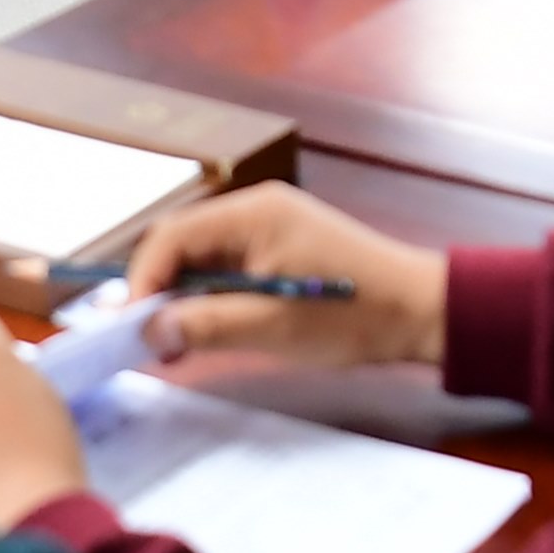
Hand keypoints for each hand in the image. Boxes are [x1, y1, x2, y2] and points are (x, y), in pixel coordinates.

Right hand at [125, 186, 444, 370]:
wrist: (421, 312)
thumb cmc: (352, 315)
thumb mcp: (272, 327)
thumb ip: (205, 326)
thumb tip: (149, 330)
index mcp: (252, 213)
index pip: (171, 237)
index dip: (143, 281)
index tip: (132, 327)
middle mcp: (256, 209)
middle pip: (183, 245)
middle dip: (161, 292)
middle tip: (150, 342)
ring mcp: (271, 226)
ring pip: (204, 260)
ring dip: (186, 300)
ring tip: (177, 344)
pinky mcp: (283, 248)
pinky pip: (230, 269)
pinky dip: (213, 299)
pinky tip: (209, 332)